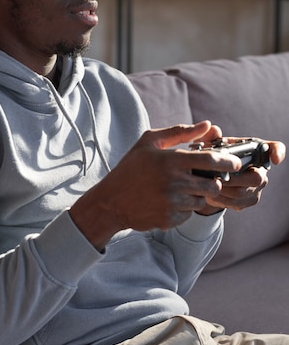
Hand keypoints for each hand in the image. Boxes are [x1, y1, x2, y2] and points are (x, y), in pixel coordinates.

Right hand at [70, 120, 240, 249]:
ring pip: (202, 200)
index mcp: (171, 160)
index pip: (212, 160)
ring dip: (197, 195)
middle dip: (214, 181)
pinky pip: (189, 213)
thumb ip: (180, 132)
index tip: (234, 162)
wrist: (111, 201)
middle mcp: (174, 182)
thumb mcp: (149, 142)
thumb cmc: (131, 167)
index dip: (228, 161)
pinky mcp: (170, 219)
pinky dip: (184, 208)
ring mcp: (172, 202)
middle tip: (207, 178)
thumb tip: (208, 125)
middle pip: (213, 184)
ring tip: (181, 189)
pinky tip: (168, 201)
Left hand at [199, 139, 285, 213]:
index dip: (278, 153)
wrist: (213, 176)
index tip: (274, 160)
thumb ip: (211, 137)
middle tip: (217, 177)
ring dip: (222, 190)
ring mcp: (258, 186)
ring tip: (208, 185)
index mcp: (255, 149)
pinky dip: (221, 200)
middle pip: (257, 177)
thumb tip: (214, 130)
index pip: (275, 148)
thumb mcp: (212, 145)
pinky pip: (237, 203)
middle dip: (234, 178)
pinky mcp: (250, 200)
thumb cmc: (217, 156)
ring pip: (242, 193)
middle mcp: (261, 168)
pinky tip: (210, 195)